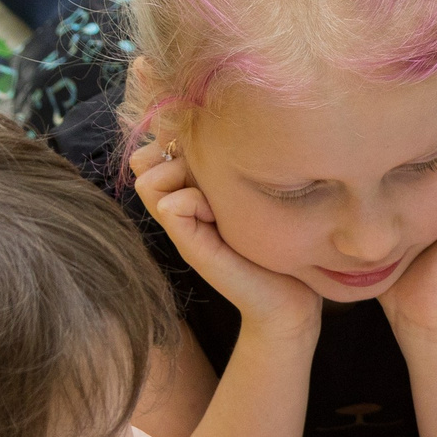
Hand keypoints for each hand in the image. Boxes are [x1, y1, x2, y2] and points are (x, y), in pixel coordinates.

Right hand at [131, 140, 324, 337]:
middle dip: (178, 155)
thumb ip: (228, 169)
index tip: (218, 157)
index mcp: (192, 192)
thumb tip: (209, 137)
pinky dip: (194, 201)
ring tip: (219, 198)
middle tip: (219, 178)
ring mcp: (181, 229)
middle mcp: (179, 208)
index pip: (154, 147)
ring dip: (184, 177)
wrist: (291, 300)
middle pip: (145, 159)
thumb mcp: (253, 194)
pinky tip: (221, 216)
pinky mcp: (191, 248)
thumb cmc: (279, 246)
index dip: (176, 140)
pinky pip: (169, 204)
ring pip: (148, 178)